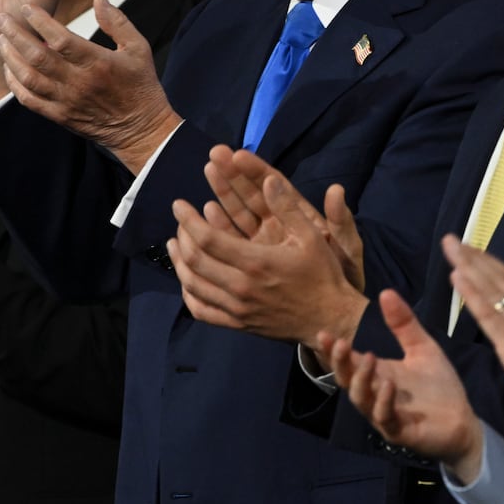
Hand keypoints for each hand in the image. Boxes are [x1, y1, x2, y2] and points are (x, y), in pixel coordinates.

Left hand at [0, 0, 179, 171]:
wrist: (141, 129)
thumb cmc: (141, 85)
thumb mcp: (139, 48)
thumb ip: (117, 22)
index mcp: (98, 63)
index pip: (61, 39)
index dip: (40, 21)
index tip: (27, 8)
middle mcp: (79, 82)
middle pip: (37, 56)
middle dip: (15, 35)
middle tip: (1, 19)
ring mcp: (66, 101)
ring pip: (28, 78)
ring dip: (10, 57)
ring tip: (2, 40)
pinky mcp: (60, 116)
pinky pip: (29, 100)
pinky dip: (14, 84)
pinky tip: (9, 69)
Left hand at [171, 169, 368, 345]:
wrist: (329, 319)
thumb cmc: (322, 275)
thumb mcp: (311, 236)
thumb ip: (287, 207)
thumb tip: (268, 179)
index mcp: (256, 262)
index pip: (208, 239)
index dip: (188, 220)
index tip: (179, 205)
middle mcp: (241, 287)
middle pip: (195, 261)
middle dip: (181, 236)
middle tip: (180, 220)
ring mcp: (237, 308)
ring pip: (193, 286)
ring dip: (178, 263)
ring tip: (174, 245)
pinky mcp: (238, 324)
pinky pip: (202, 311)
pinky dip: (188, 293)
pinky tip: (187, 280)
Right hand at [318, 289, 484, 482]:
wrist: (462, 420)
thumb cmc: (438, 386)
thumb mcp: (422, 348)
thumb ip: (404, 324)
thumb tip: (385, 292)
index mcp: (378, 375)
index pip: (349, 361)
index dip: (335, 350)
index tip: (324, 333)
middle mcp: (375, 395)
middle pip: (347, 380)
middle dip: (340, 363)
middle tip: (341, 344)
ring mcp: (384, 415)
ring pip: (361, 399)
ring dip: (362, 379)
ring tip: (370, 358)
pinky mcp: (400, 431)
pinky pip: (384, 417)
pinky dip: (383, 401)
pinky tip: (388, 385)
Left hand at [444, 237, 503, 430]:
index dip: (491, 263)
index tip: (472, 249)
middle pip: (499, 278)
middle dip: (474, 257)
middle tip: (452, 240)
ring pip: (490, 291)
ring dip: (468, 268)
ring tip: (450, 251)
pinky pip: (487, 315)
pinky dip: (470, 295)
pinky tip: (457, 279)